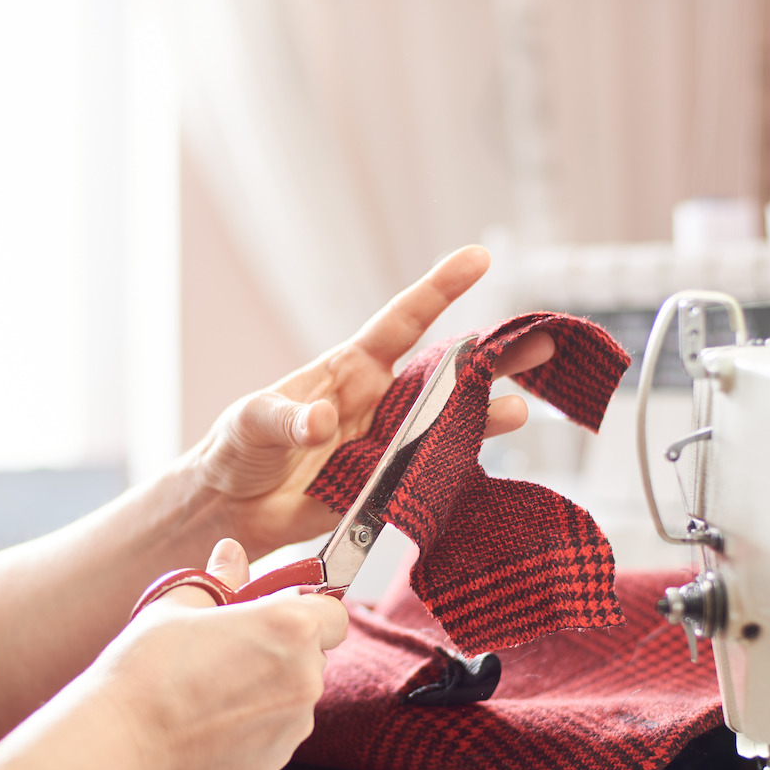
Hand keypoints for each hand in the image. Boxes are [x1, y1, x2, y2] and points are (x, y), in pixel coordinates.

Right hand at [80, 539, 347, 769]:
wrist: (122, 740)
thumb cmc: (147, 665)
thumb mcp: (180, 603)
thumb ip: (221, 577)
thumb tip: (232, 553)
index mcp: (291, 625)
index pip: (333, 610)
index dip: (307, 607)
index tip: (276, 611)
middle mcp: (306, 675)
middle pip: (315, 651)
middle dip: (286, 646)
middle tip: (234, 647)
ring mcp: (295, 721)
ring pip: (299, 691)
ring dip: (273, 683)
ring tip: (216, 685)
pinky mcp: (278, 756)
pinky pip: (281, 726)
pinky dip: (259, 719)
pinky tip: (214, 716)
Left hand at [186, 245, 555, 557]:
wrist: (230, 510)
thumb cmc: (236, 450)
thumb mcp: (250, 423)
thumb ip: (286, 420)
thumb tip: (320, 422)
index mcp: (348, 370)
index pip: (401, 321)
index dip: (439, 289)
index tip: (478, 259)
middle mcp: (378, 402)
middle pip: (445, 373)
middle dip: (491, 355)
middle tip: (539, 339)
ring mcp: (386, 446)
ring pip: (447, 425)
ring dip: (485, 416)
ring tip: (521, 408)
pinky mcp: (385, 488)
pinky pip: (428, 476)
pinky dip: (456, 472)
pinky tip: (484, 464)